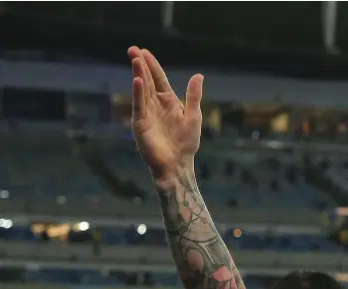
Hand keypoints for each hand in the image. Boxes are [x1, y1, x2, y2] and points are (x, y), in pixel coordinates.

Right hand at [128, 46, 203, 180]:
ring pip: (142, 90)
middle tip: (133, 49)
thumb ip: (194, 96)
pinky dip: (138, 93)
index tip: (145, 52)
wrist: (178, 164)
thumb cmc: (186, 143)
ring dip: (139, 74)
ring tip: (135, 59)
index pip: (158, 79)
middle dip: (141, 65)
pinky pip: (139, 105)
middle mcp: (155, 106)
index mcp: (169, 102)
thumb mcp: (193, 116)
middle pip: (147, 81)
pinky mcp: (140, 124)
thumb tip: (198, 75)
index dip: (152, 65)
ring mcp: (147, 114)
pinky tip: (137, 80)